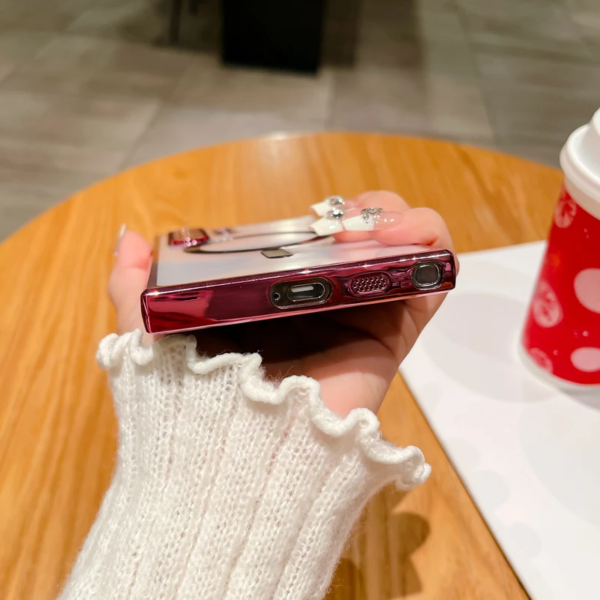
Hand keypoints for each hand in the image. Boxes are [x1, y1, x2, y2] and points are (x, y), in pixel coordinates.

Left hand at [109, 191, 453, 415]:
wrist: (233, 458)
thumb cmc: (191, 392)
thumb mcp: (151, 331)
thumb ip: (137, 286)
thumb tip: (130, 236)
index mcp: (276, 298)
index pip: (309, 241)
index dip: (320, 217)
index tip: (309, 216)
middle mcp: (322, 305)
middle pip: (362, 241)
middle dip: (366, 213)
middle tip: (345, 220)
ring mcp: (361, 318)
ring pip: (402, 253)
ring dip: (402, 222)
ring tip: (378, 227)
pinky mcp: (391, 336)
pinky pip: (431, 287)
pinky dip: (433, 252)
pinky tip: (408, 239)